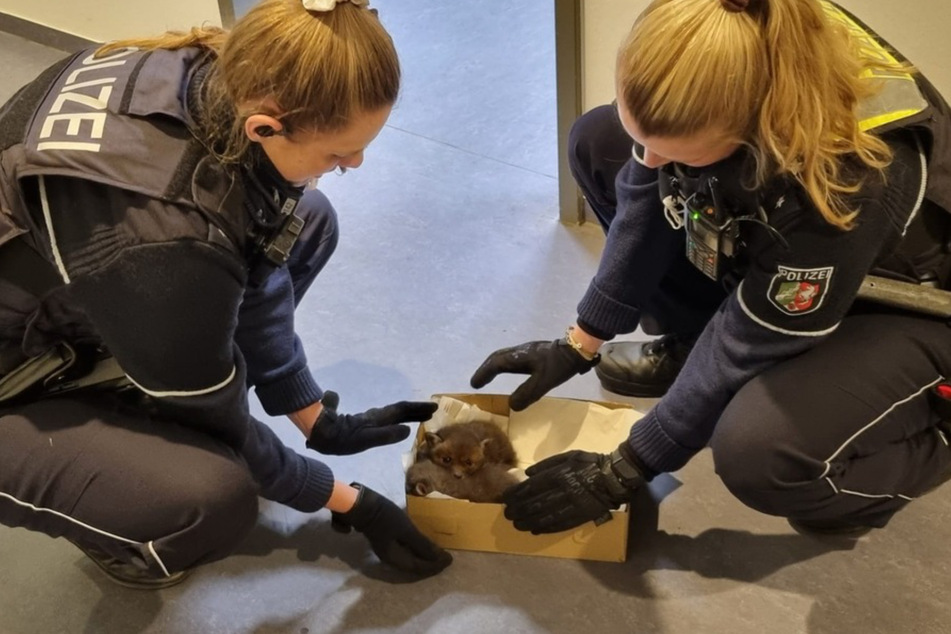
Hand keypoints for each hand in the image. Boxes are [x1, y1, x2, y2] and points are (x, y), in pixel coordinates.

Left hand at [306, 391, 436, 454]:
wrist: (314, 431)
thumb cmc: (338, 438)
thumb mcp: (362, 439)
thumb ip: (383, 435)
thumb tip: (406, 430)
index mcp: (376, 420)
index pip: (400, 411)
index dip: (417, 410)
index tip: (433, 408)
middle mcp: (373, 417)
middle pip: (398, 411)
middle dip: (416, 411)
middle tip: (433, 410)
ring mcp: (366, 421)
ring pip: (390, 414)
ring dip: (407, 414)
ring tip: (420, 416)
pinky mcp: (359, 426)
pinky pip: (382, 420)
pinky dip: (394, 419)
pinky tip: (395, 424)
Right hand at [331, 483, 452, 575]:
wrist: (362, 504)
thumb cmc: (385, 516)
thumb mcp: (405, 529)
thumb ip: (421, 544)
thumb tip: (439, 557)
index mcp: (394, 558)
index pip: (418, 567)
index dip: (435, 565)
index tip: (450, 560)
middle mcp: (390, 559)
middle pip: (414, 567)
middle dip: (431, 564)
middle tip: (447, 559)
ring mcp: (387, 551)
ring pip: (410, 560)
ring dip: (424, 558)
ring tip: (438, 553)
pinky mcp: (387, 542)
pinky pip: (406, 552)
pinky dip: (417, 551)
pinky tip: (423, 545)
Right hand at [469, 338, 599, 410]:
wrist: (578, 349)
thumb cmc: (560, 365)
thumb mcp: (543, 382)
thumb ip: (527, 394)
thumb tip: (511, 405)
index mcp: (519, 357)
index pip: (495, 364)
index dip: (483, 374)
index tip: (474, 385)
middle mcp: (520, 351)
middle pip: (497, 357)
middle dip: (485, 369)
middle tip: (477, 381)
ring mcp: (527, 350)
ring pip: (504, 356)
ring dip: (494, 366)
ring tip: (488, 376)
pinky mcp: (534, 352)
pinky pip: (512, 357)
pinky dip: (504, 365)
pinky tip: (510, 371)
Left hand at [502, 447, 644, 533]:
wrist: (614, 478)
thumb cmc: (589, 463)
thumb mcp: (568, 456)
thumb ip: (547, 464)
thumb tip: (527, 474)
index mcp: (559, 475)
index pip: (531, 487)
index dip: (516, 494)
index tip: (505, 498)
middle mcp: (562, 492)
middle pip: (535, 503)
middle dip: (518, 510)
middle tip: (507, 514)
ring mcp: (571, 506)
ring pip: (545, 517)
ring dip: (528, 522)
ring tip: (516, 525)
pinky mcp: (579, 517)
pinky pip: (559, 525)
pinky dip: (545, 528)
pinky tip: (534, 530)